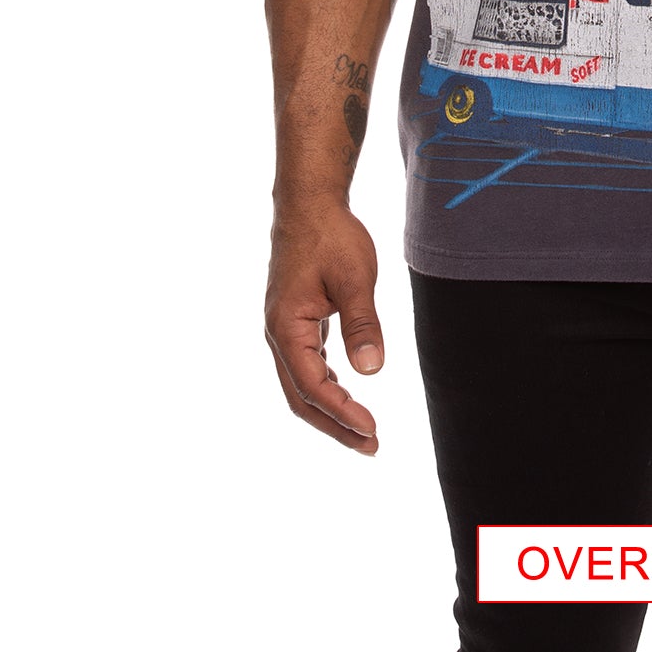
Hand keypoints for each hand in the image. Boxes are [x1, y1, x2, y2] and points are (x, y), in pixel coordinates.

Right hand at [264, 201, 383, 452]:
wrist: (309, 204)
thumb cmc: (332, 237)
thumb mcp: (356, 278)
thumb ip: (362, 324)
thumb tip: (371, 371)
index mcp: (287, 328)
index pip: (314, 386)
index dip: (342, 412)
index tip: (372, 428)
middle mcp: (279, 335)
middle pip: (301, 397)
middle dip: (334, 426)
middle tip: (371, 446)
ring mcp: (284, 329)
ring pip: (302, 384)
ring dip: (330, 410)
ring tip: (363, 431)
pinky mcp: (295, 322)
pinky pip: (307, 365)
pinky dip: (326, 386)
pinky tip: (347, 393)